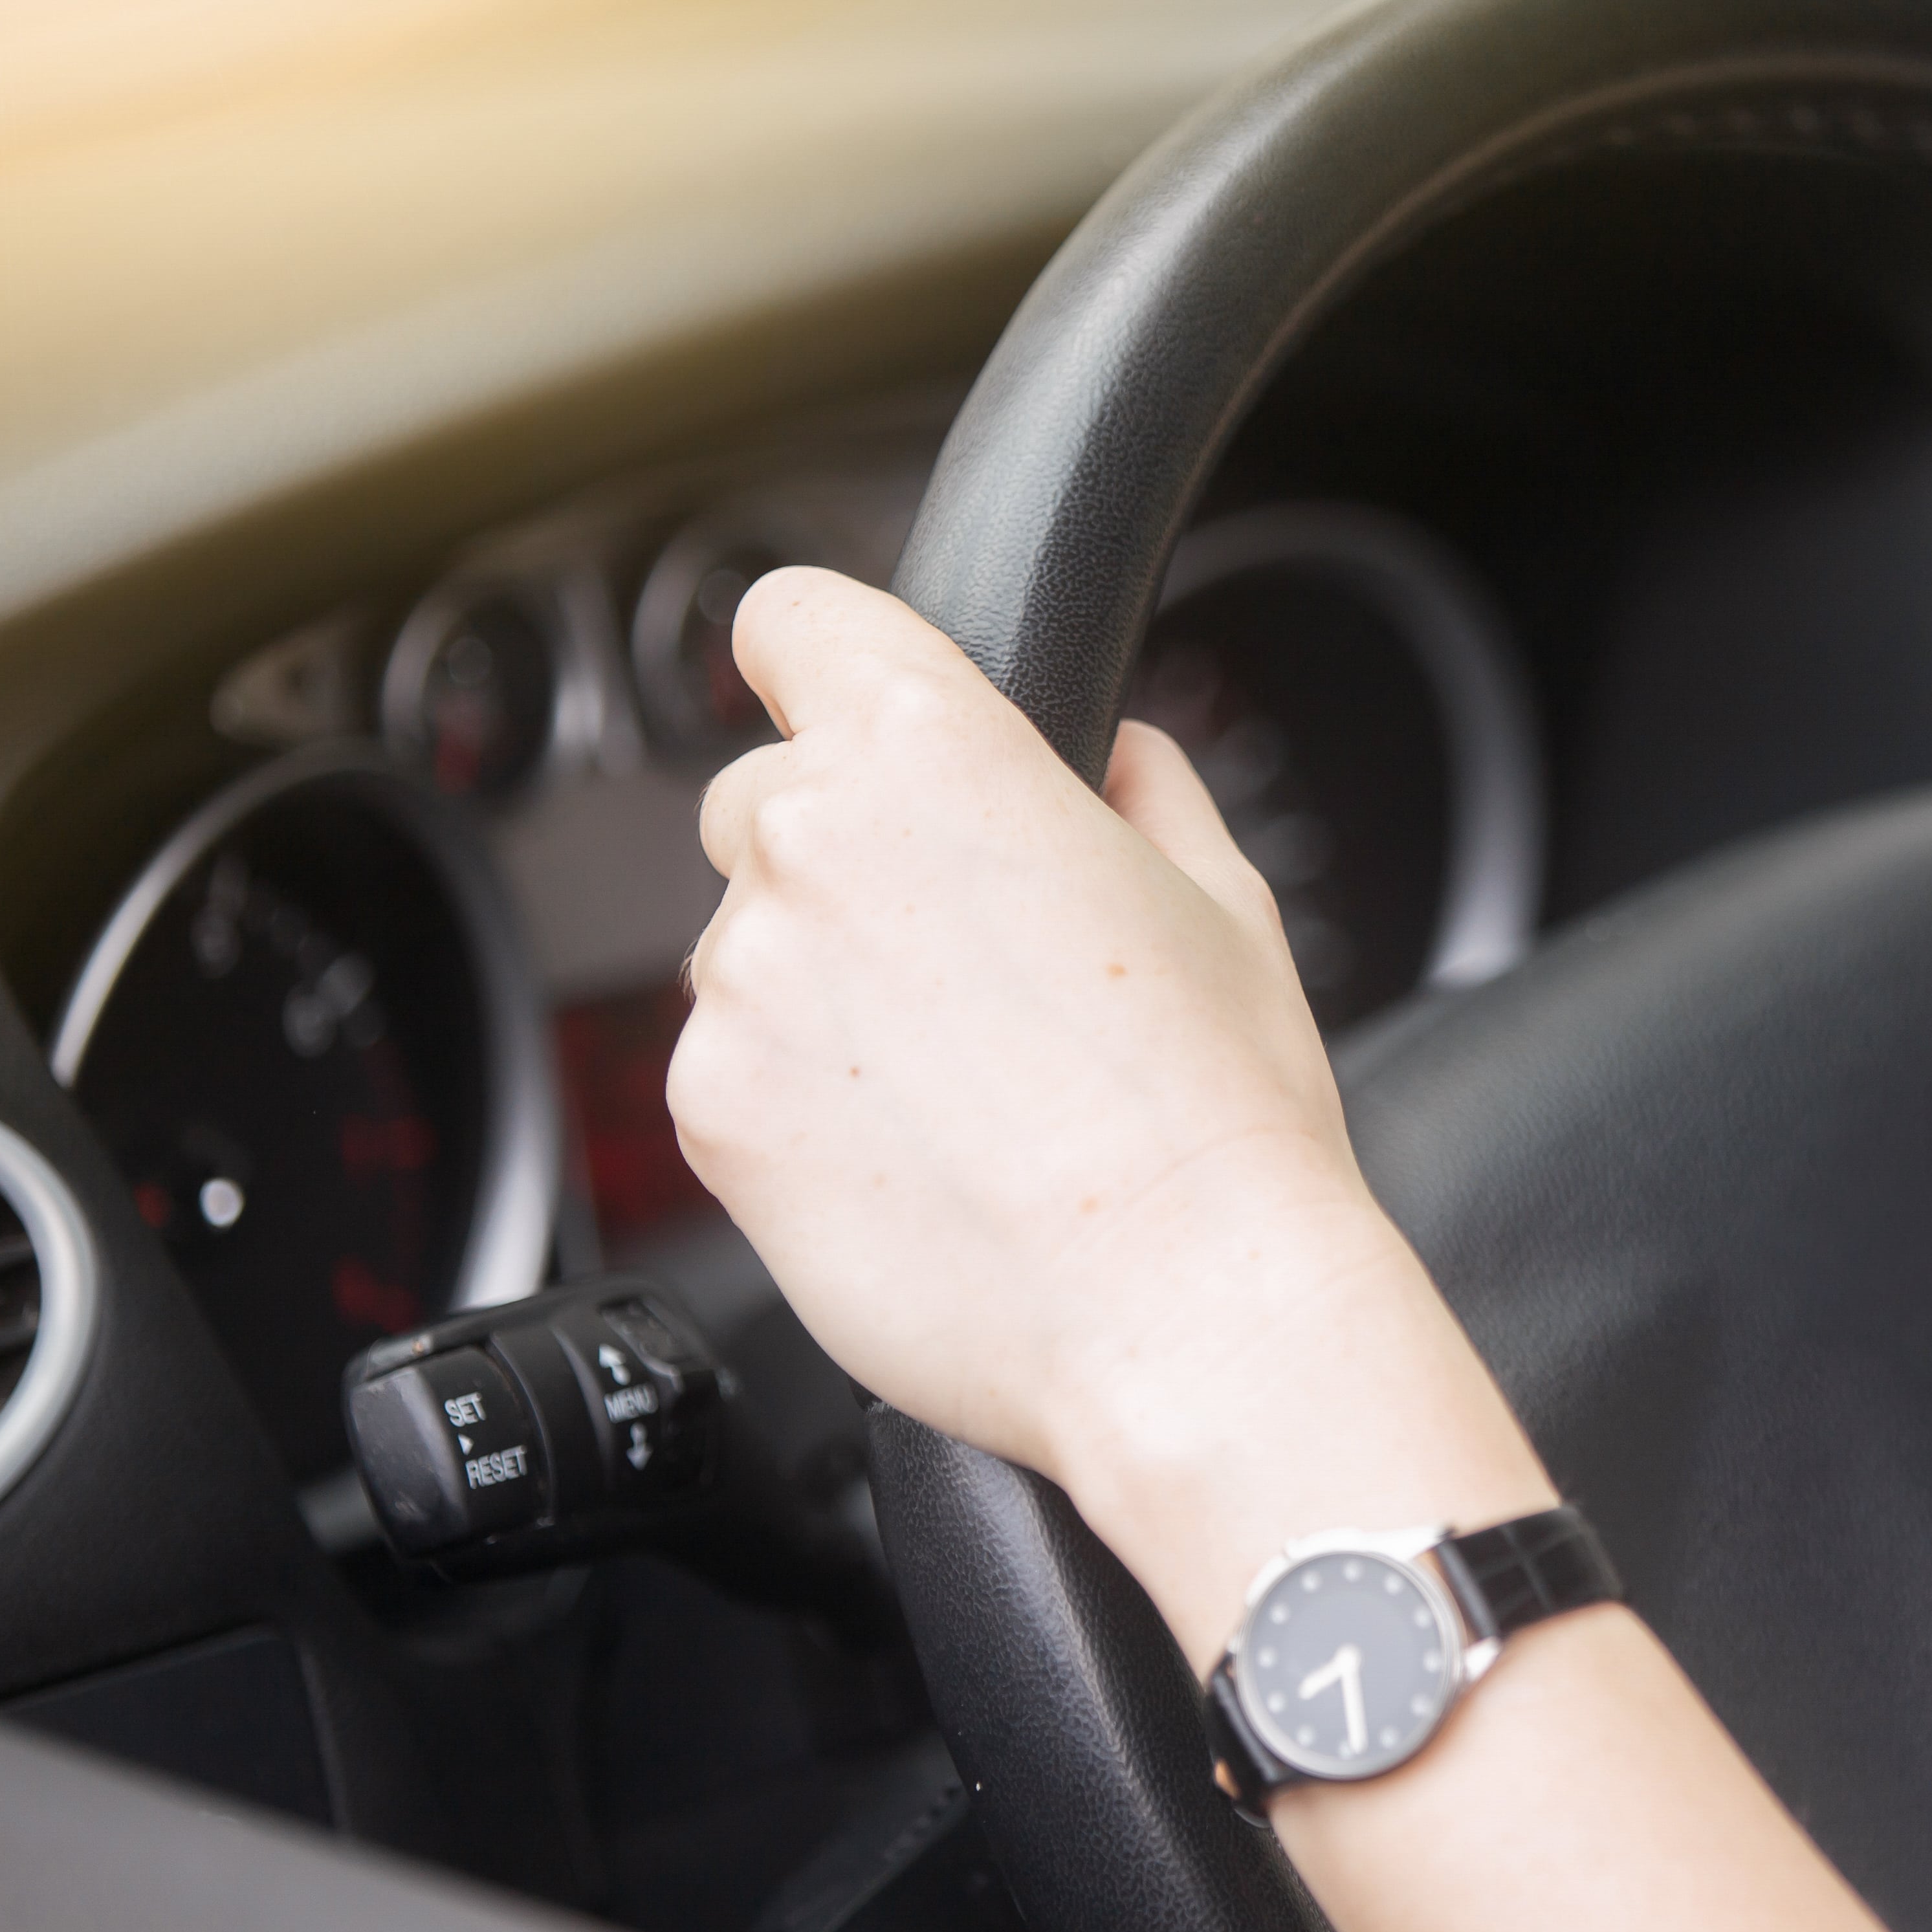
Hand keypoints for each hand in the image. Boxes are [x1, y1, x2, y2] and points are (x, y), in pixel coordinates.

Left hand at [667, 568, 1549, 1667]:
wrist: (1185, 1313)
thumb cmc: (1222, 1117)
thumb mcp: (1224, 900)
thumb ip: (1142, 790)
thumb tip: (1114, 755)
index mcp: (935, 748)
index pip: (792, 618)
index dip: (820, 660)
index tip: (839, 702)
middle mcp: (811, 843)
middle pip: (764, 798)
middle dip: (843, 858)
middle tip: (963, 965)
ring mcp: (743, 984)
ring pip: (747, 949)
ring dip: (821, 994)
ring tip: (961, 1091)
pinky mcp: (707, 1116)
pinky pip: (733, 1076)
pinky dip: (799, 1110)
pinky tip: (919, 1161)